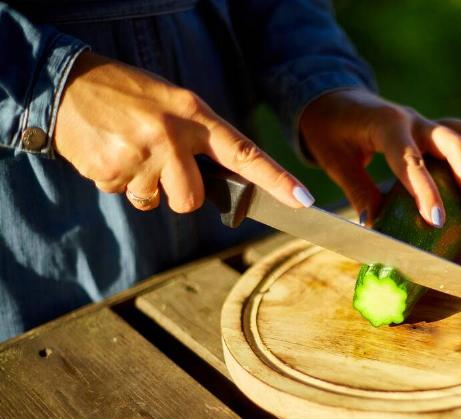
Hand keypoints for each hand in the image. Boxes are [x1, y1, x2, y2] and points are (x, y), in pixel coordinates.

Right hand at [54, 51, 313, 211]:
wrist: (66, 84)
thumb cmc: (130, 97)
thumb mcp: (173, 104)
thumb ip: (199, 140)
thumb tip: (221, 185)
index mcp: (193, 115)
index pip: (244, 153)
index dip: (276, 180)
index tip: (303, 201)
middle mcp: (170, 135)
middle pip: (192, 200)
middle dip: (179, 194)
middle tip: (160, 164)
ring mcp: (139, 155)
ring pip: (156, 202)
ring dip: (145, 187)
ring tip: (131, 152)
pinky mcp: (110, 171)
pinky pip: (124, 195)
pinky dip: (119, 182)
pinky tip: (111, 154)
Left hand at [299, 88, 460, 226]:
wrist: (332, 99)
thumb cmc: (330, 131)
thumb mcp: (334, 161)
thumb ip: (357, 191)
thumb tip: (374, 227)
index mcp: (385, 125)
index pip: (411, 160)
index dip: (426, 191)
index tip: (438, 221)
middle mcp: (412, 120)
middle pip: (452, 144)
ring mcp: (426, 122)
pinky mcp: (433, 128)